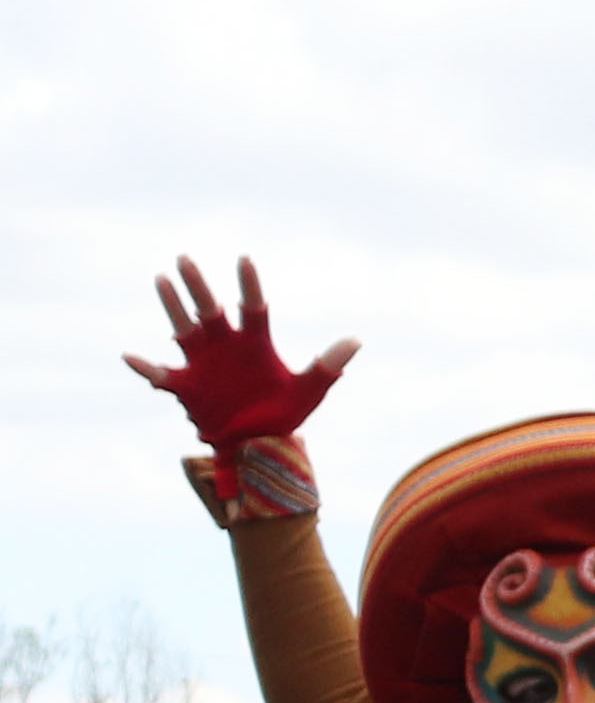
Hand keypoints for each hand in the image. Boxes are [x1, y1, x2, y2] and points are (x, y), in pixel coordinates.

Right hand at [130, 257, 357, 447]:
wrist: (257, 443)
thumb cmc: (282, 414)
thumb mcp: (308, 390)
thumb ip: (328, 365)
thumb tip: (356, 340)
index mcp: (255, 344)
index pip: (252, 307)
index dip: (249, 285)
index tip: (244, 259)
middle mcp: (225, 346)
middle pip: (209, 310)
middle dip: (198, 286)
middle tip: (184, 259)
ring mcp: (202, 363)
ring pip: (182, 328)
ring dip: (173, 307)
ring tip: (162, 280)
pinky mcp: (185, 385)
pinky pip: (160, 374)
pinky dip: (145, 367)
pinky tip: (130, 356)